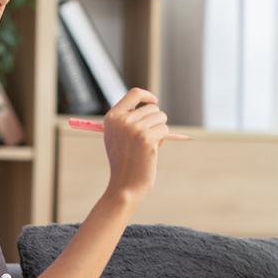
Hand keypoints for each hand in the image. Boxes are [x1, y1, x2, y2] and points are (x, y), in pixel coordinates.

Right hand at [100, 88, 186, 202]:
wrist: (125, 184)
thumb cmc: (124, 162)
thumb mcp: (118, 137)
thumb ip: (129, 120)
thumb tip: (151, 106)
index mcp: (112, 117)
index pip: (134, 94)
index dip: (147, 96)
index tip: (154, 102)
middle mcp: (122, 120)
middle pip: (152, 108)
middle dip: (156, 120)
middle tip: (149, 137)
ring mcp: (134, 128)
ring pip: (161, 118)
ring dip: (160, 130)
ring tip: (148, 145)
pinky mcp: (147, 138)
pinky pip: (165, 130)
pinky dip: (162, 139)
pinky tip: (152, 151)